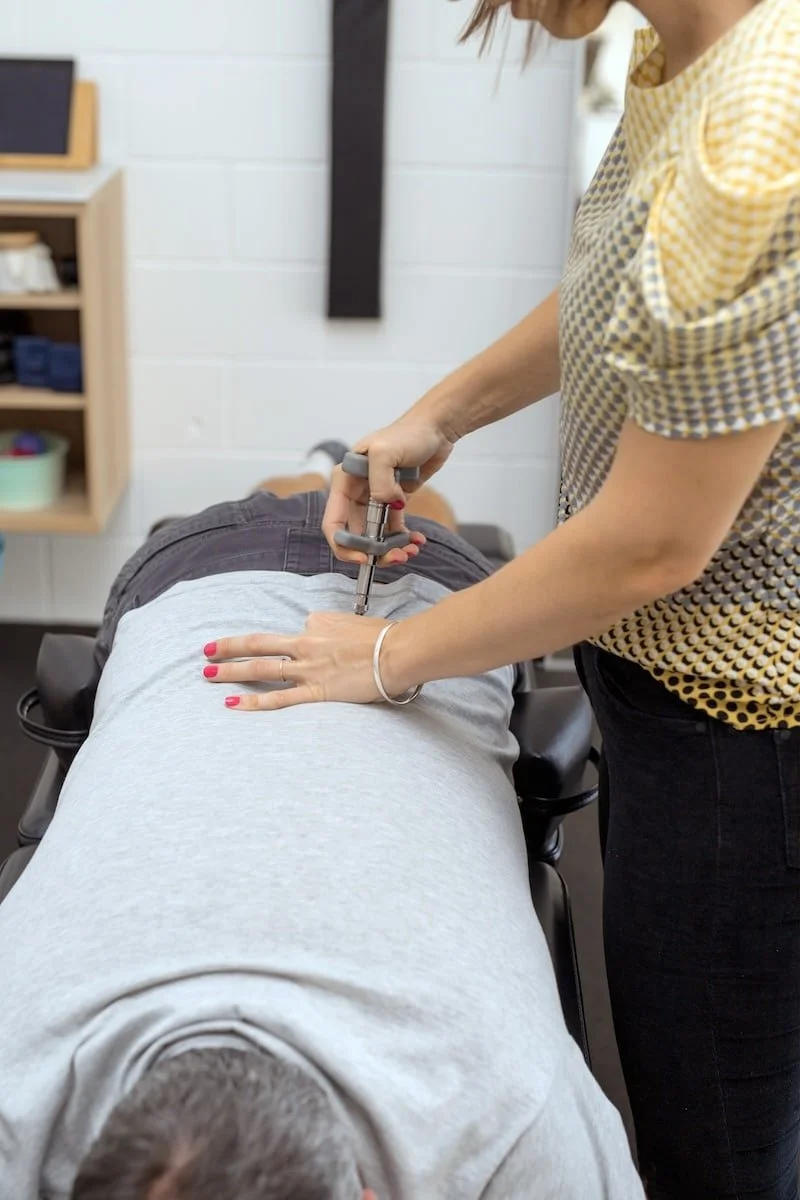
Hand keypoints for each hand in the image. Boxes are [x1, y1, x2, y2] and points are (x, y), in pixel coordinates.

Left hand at [203, 613, 398, 710]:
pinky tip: (233, 703)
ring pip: (261, 668)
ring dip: (231, 670)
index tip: (303, 650)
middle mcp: (305, 644)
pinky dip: (254, 701)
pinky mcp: (316, 691)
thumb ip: (333, 626)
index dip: (295, 641)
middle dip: (229, 647)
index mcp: (316, 626)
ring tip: (207, 674)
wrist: (398, 652)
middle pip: (258, 644)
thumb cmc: (384, 637)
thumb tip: (321, 628)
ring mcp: (308, 669)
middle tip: (206, 650)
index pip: (294, 632)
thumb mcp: (354, 622)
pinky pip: (279, 698)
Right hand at [323, 415, 454, 564]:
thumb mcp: (385, 452)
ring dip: (390, 548)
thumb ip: (380, 482)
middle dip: (372, 552)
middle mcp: (356, 492)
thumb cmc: (408, 433)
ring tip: (409, 551)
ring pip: (376, 536)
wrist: (436, 428)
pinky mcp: (394, 501)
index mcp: (345, 481)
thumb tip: (386, 507)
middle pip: (355, 535)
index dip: (344, 545)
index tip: (364, 558)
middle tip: (396, 557)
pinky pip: (394, 528)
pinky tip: (417, 540)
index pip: (333, 523)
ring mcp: (375, 498)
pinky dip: (404, 538)